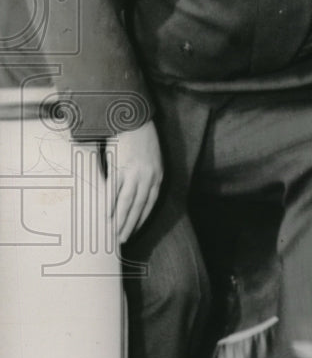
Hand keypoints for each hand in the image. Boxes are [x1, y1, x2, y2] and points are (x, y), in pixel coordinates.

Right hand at [106, 119, 163, 243]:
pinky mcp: (120, 166)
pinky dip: (110, 204)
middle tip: (123, 239)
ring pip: (127, 202)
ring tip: (114, 233)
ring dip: (121, 220)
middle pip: (139, 207)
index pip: (150, 204)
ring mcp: (134, 172)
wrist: (133, 118)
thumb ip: (148, 176)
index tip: (135, 231)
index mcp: (158, 176)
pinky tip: (106, 215)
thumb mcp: (152, 159)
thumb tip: (137, 193)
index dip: (142, 219)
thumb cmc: (142, 138)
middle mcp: (148, 177)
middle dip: (131, 225)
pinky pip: (114, 190)